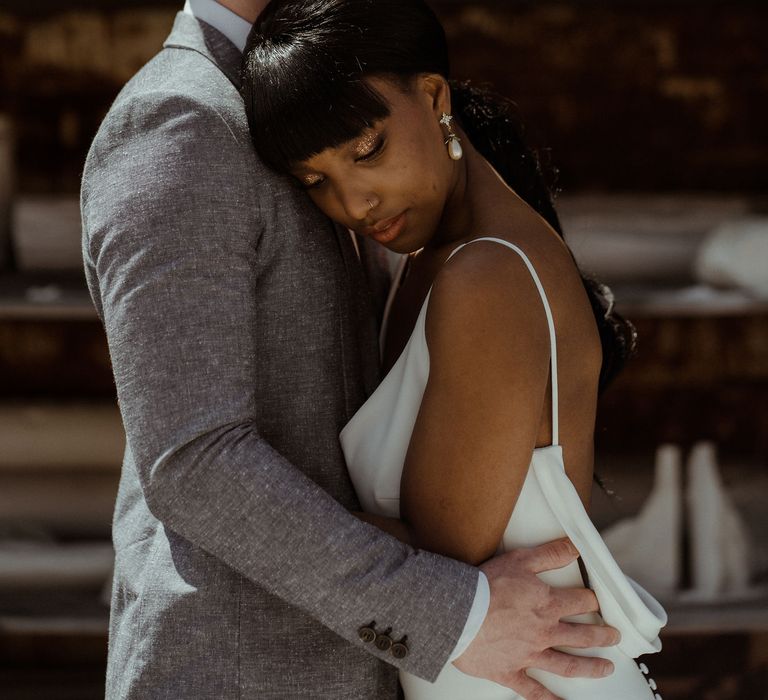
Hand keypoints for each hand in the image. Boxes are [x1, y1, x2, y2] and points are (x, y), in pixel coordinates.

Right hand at [452, 538, 618, 699]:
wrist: (459, 613)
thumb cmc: (484, 586)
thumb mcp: (519, 560)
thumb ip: (549, 555)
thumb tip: (573, 547)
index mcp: (546, 605)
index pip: (580, 601)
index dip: (592, 599)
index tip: (597, 601)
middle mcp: (544, 632)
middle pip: (582, 635)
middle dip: (602, 635)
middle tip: (615, 637)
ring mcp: (529, 655)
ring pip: (567, 665)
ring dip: (590, 667)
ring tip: (606, 669)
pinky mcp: (511, 672)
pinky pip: (534, 691)